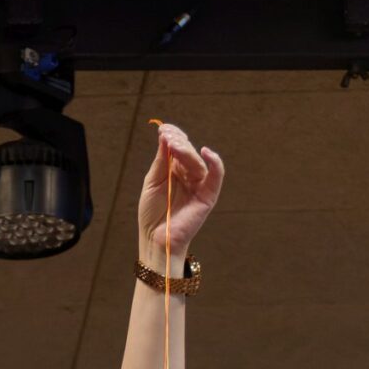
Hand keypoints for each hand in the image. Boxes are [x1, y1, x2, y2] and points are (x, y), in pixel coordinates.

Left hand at [138, 120, 224, 262]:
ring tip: (174, 144)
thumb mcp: (152, 182)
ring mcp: (199, 185)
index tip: (163, 129)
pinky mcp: (208, 196)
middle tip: (167, 135)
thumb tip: (165, 136)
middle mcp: (189, 175)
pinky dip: (215, 163)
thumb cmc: (152, 213)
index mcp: (175, 170)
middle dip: (178, 143)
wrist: (155, 239)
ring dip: (187, 151)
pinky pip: (216, 176)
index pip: (178, 148)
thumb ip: (161, 161)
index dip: (173, 137)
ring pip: (198, 162)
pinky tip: (206, 152)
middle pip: (188, 153)